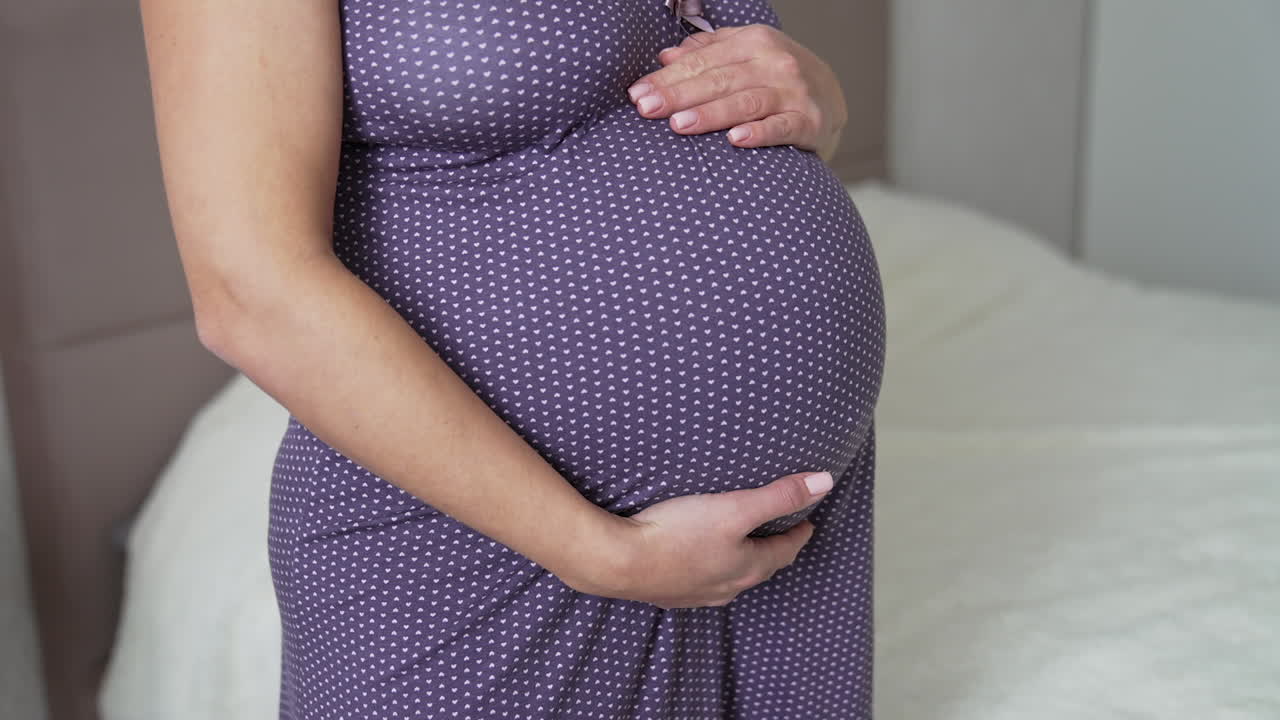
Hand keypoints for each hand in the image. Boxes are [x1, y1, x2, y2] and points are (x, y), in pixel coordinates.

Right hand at [572, 469, 834, 608]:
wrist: (619, 562)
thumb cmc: (678, 534)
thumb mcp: (735, 508)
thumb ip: (779, 496)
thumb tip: (825, 483)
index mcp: (748, 567)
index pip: (785, 550)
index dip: (799, 532)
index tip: (807, 520)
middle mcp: (727, 586)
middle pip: (760, 566)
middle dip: (773, 548)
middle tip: (779, 531)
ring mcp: (697, 593)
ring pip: (730, 576)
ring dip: (741, 559)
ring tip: (741, 543)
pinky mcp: (670, 591)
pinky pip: (701, 579)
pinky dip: (710, 566)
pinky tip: (697, 558)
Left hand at [625, 24, 847, 161]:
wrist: (832, 97)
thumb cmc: (777, 77)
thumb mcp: (746, 54)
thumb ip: (708, 54)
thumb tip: (665, 57)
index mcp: (754, 42)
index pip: (702, 61)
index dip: (668, 78)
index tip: (638, 93)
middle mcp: (775, 63)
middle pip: (719, 80)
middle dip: (679, 95)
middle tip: (647, 109)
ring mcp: (793, 92)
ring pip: (746, 102)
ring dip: (711, 114)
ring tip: (679, 125)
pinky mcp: (809, 122)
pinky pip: (781, 128)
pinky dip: (759, 133)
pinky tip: (735, 140)